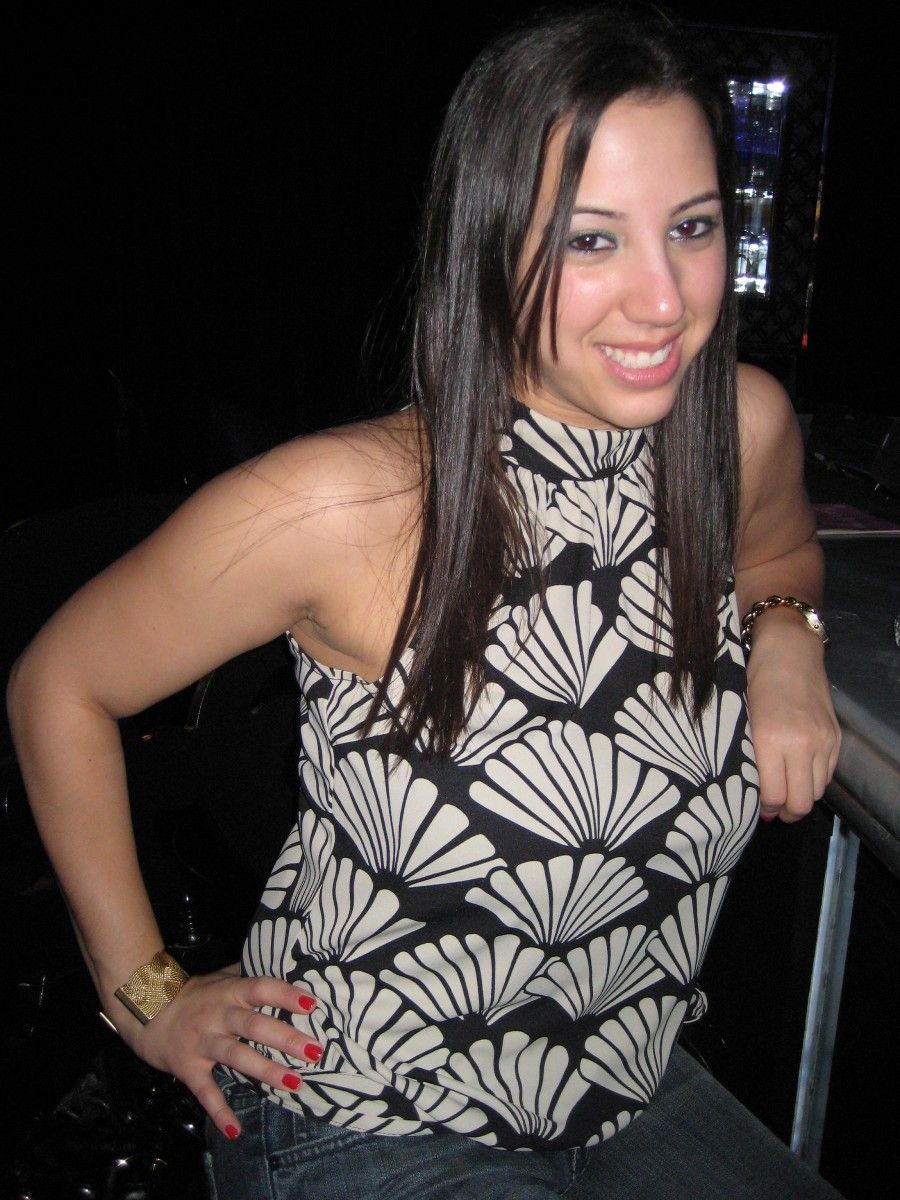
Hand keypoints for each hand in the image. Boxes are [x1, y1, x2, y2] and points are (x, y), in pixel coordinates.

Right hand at [110, 966, 321, 1139]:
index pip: (260, 988)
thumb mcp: (221, 977)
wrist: (145, 1009)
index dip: (284, 994)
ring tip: (293, 1082)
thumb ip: (250, 974)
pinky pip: (205, 1091)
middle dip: (285, 1038)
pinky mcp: (188, 1067)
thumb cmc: (195, 994)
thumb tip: (288, 965)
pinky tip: (235, 1130)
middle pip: (254, 1025)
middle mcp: (217, 1015)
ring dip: (265, 1070)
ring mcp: (202, 1041)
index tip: (312, 1004)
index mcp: (229, 991)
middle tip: (315, 1051)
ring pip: (236, 1056)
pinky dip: (219, 1111)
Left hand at [745, 614, 840, 822]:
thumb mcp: (744, 720)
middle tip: (773, 810)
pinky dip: (813, 781)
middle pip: (800, 802)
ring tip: (786, 793)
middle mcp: (802, 744)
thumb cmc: (754, 682)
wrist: (789, 651)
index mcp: (771, 740)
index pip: (774, 795)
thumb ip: (750, 756)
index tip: (758, 807)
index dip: (765, 808)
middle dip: (785, 812)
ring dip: (801, 798)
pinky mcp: (836, 737)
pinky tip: (799, 775)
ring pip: (816, 792)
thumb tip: (755, 792)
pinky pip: (827, 775)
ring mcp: (823, 741)